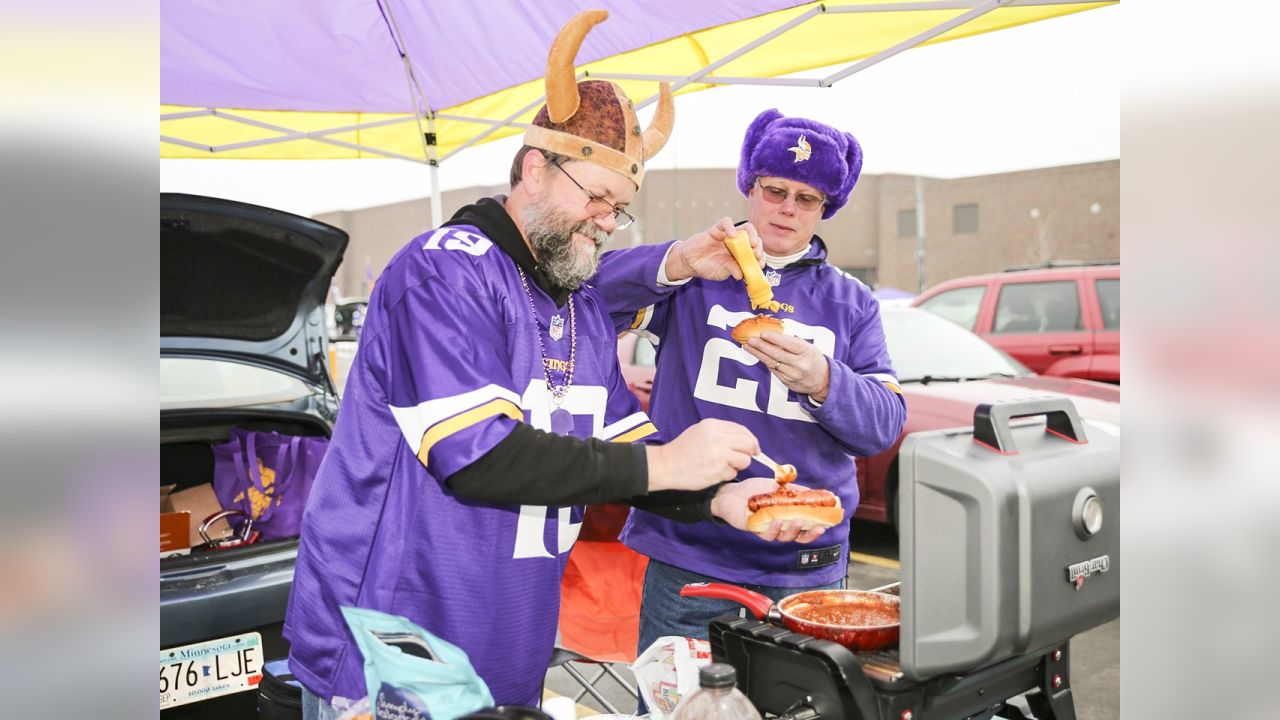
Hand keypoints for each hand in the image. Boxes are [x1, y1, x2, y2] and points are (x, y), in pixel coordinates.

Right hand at [646, 418, 757, 491]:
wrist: (666, 465)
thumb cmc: (683, 449)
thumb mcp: (701, 431)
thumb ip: (722, 433)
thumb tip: (745, 440)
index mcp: (713, 425)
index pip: (743, 430)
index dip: (751, 440)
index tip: (753, 448)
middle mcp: (718, 438)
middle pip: (748, 444)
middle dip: (750, 452)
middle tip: (744, 457)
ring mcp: (719, 455)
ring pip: (744, 460)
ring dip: (738, 465)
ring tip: (724, 465)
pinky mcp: (718, 471)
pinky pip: (733, 473)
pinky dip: (727, 474)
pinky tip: (714, 472)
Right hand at [664, 218, 762, 282]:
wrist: (690, 263)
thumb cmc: (707, 267)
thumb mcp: (722, 272)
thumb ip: (732, 270)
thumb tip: (741, 275)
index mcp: (741, 254)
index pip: (756, 252)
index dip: (761, 257)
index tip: (760, 263)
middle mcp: (737, 243)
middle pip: (754, 239)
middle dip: (758, 246)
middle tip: (756, 254)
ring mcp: (728, 236)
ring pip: (745, 228)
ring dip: (752, 234)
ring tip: (752, 243)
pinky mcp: (717, 229)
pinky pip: (726, 222)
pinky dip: (731, 226)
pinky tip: (732, 235)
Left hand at [710, 478, 829, 543]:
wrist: (733, 491)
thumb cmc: (756, 490)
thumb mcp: (778, 487)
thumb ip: (795, 491)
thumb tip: (816, 492)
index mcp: (788, 518)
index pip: (806, 528)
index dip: (817, 529)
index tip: (828, 524)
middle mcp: (780, 527)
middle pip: (798, 537)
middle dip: (809, 534)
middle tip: (818, 527)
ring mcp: (768, 530)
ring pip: (784, 537)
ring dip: (793, 530)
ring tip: (798, 521)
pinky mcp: (756, 530)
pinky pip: (767, 535)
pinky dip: (774, 529)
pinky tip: (777, 521)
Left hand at [743, 331, 831, 401]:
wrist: (822, 380)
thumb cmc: (813, 359)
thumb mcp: (808, 347)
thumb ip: (792, 341)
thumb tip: (774, 333)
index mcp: (806, 352)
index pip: (788, 344)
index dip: (774, 339)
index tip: (763, 333)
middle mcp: (799, 364)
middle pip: (777, 354)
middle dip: (761, 346)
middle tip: (750, 339)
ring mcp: (792, 374)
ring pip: (772, 363)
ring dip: (758, 354)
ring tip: (748, 346)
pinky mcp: (787, 381)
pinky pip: (773, 370)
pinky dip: (764, 361)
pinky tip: (757, 355)